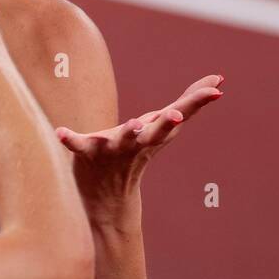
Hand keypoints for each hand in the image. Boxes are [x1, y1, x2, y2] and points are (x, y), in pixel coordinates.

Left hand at [55, 75, 223, 218]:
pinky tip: (60, 132)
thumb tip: (219, 80)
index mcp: (156, 133)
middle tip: (176, 116)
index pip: (180, 115)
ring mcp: (112, 149)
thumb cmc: (138, 150)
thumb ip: (188, 102)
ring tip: (133, 123)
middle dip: (166, 124)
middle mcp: (137, 142)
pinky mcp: (87, 154)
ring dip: (126, 134)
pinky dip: (70, 139)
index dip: (197, 102)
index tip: (216, 91)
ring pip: (120, 141)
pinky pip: (78, 145)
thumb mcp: (163, 126)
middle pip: (155, 133)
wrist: (108, 198)